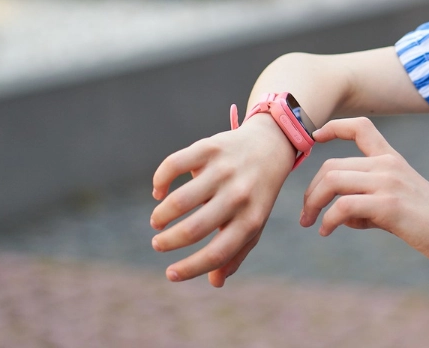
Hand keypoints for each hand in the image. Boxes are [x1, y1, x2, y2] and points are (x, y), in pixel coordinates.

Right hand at [151, 114, 295, 285]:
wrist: (270, 145)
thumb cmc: (256, 194)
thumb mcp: (254, 222)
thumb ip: (236, 252)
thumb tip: (215, 283)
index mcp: (251, 219)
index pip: (218, 253)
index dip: (191, 268)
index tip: (170, 274)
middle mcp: (239, 195)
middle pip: (194, 229)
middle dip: (168, 242)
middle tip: (159, 244)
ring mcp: (224, 170)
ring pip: (180, 201)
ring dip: (161, 216)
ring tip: (158, 221)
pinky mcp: (210, 147)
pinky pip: (174, 165)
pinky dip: (160, 181)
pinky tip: (159, 192)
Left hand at [300, 117, 428, 266]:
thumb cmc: (428, 222)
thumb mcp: (396, 202)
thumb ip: (367, 202)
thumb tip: (339, 216)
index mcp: (392, 159)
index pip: (361, 127)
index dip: (334, 127)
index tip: (315, 137)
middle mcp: (388, 165)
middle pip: (331, 165)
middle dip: (311, 190)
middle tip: (306, 214)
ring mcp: (388, 183)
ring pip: (332, 180)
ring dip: (313, 203)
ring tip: (311, 223)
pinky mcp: (388, 205)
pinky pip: (343, 206)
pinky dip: (328, 220)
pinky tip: (326, 231)